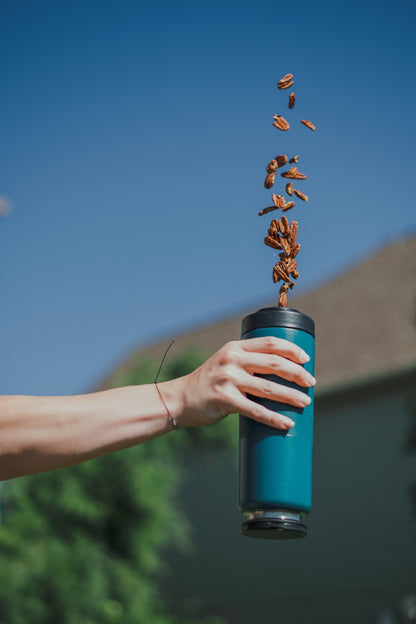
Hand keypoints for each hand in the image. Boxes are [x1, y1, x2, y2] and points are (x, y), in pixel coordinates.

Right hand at [165, 337, 315, 429]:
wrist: (180, 399)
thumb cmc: (208, 383)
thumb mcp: (225, 364)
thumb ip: (247, 364)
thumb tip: (281, 375)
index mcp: (235, 348)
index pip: (269, 342)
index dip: (291, 350)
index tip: (306, 359)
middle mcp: (232, 360)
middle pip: (274, 364)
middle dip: (297, 373)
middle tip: (311, 383)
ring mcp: (228, 380)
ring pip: (269, 388)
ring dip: (291, 396)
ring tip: (306, 402)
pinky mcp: (225, 400)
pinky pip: (256, 410)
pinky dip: (274, 418)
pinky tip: (286, 423)